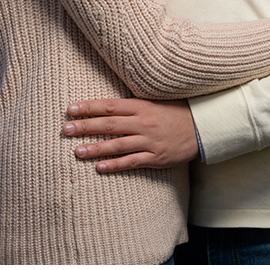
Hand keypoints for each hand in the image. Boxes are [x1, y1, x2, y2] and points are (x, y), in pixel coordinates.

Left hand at [63, 97, 197, 172]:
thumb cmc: (178, 112)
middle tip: (65, 129)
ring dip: (95, 148)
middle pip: (109, 124)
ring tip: (77, 151)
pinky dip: (115, 165)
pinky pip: (132, 162)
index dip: (89, 107)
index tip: (70, 109)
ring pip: (118, 145)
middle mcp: (144, 123)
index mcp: (142, 106)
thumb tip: (108, 104)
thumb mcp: (156, 101)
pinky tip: (99, 167)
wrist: (204, 127)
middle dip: (86, 126)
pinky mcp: (157, 157)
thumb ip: (134, 104)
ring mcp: (150, 141)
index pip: (110, 106)